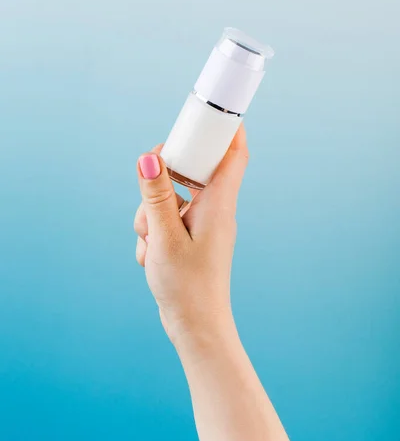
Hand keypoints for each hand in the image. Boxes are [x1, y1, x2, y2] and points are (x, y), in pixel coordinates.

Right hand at [134, 125, 248, 345]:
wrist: (195, 329)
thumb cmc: (187, 286)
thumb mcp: (164, 237)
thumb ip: (155, 196)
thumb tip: (149, 156)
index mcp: (219, 203)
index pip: (234, 154)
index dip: (227, 128)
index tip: (209, 111)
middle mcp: (215, 209)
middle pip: (193, 170)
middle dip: (164, 179)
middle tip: (149, 189)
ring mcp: (202, 224)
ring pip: (172, 197)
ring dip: (152, 214)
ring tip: (151, 243)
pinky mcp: (189, 237)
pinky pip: (167, 219)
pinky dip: (154, 232)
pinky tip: (152, 256)